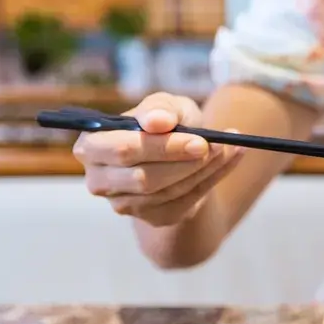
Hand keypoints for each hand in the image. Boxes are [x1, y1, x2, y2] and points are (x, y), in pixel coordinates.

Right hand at [73, 92, 242, 226]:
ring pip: (167, 192)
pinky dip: (213, 179)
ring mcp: (124, 204)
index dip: (162, 147)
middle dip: (183, 162)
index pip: (123, 151)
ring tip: (229, 148)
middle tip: (214, 147)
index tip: (199, 141)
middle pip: (143, 178)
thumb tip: (157, 121)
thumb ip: (159, 108)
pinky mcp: (152, 217)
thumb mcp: (165, 106)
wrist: (181, 154)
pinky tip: (232, 159)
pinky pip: (186, 203)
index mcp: (91, 146)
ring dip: (204, 170)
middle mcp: (99, 180)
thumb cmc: (165, 124)